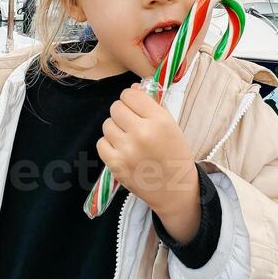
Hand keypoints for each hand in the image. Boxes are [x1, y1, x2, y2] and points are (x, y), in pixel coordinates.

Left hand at [96, 83, 200, 239]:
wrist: (176, 190)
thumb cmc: (175, 154)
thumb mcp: (171, 125)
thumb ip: (152, 105)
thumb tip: (132, 87)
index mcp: (159, 120)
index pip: (130, 95)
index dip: (131, 99)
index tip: (135, 106)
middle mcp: (141, 133)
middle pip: (116, 107)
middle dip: (123, 113)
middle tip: (132, 123)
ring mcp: (126, 150)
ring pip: (107, 124)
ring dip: (116, 128)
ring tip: (128, 138)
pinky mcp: (115, 165)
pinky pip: (101, 143)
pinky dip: (109, 145)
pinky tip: (122, 150)